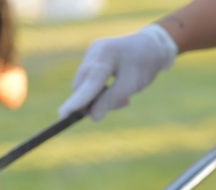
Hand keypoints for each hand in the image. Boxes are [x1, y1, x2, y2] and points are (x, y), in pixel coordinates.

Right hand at [59, 24, 177, 120]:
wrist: (151, 46)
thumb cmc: (144, 64)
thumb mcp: (131, 85)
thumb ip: (110, 100)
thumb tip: (92, 117)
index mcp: (105, 54)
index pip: (89, 82)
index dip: (77, 100)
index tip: (64, 114)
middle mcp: (94, 52)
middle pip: (83, 86)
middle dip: (95, 102)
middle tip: (123, 103)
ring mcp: (91, 54)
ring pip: (85, 86)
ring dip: (100, 98)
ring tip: (125, 98)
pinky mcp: (92, 59)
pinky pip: (90, 81)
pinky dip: (101, 91)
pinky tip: (117, 89)